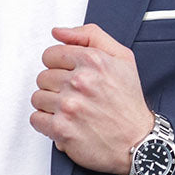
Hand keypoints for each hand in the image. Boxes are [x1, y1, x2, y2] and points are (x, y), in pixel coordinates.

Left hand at [30, 23, 153, 174]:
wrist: (138, 142)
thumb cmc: (129, 102)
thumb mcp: (122, 58)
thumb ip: (90, 36)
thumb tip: (58, 32)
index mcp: (93, 60)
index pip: (51, 55)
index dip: (59, 67)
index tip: (70, 78)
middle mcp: (80, 81)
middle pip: (42, 77)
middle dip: (56, 87)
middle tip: (75, 97)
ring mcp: (69, 106)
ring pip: (37, 98)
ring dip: (50, 106)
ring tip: (71, 112)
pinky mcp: (61, 129)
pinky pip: (36, 119)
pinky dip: (47, 124)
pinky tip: (64, 124)